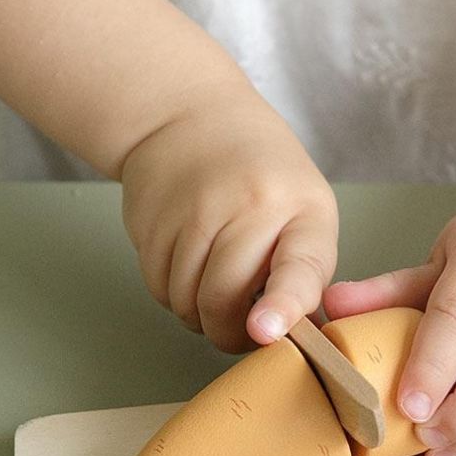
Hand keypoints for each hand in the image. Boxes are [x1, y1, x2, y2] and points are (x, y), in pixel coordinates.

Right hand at [120, 91, 337, 352]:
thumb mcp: (304, 212)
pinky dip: (172, 295)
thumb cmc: (262, 177)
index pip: (298, 266)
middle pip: (224, 298)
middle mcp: (249, 206)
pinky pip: (158, 288)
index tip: (265, 331)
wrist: (191, 117)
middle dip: (229, 334)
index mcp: (302, 210)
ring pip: (185, 301)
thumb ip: (303, 275)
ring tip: (214, 292)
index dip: (283, 305)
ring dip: (197, 316)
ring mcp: (194, 210)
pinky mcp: (151, 219)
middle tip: (238, 331)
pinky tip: (188, 270)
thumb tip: (300, 338)